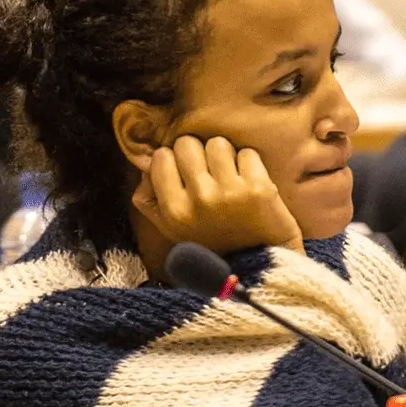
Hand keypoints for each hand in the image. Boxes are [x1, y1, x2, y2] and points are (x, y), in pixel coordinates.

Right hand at [132, 135, 303, 256]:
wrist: (259, 263)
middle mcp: (199, 200)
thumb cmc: (212, 241)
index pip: (162, 156)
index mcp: (174, 211)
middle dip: (198, 152)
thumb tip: (146, 162)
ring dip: (225, 156)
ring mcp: (230, 192)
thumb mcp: (172, 228)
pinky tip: (250, 182)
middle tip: (208, 171)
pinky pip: (247, 153)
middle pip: (187, 144)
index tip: (185, 172)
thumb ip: (149, 198)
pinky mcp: (259, 187)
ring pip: (218, 143)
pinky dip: (250, 164)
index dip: (174, 159)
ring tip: (230, 176)